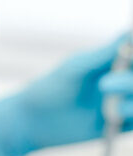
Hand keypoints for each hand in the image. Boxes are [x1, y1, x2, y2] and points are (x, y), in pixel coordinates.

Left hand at [0, 34, 132, 155]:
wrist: (33, 123)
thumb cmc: (49, 89)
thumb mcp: (76, 68)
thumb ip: (105, 54)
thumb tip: (129, 31)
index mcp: (113, 61)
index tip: (130, 59)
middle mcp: (122, 80)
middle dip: (129, 81)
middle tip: (104, 84)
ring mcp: (122, 102)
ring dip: (131, 100)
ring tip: (112, 109)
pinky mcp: (120, 125)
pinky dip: (132, 116)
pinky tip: (118, 116)